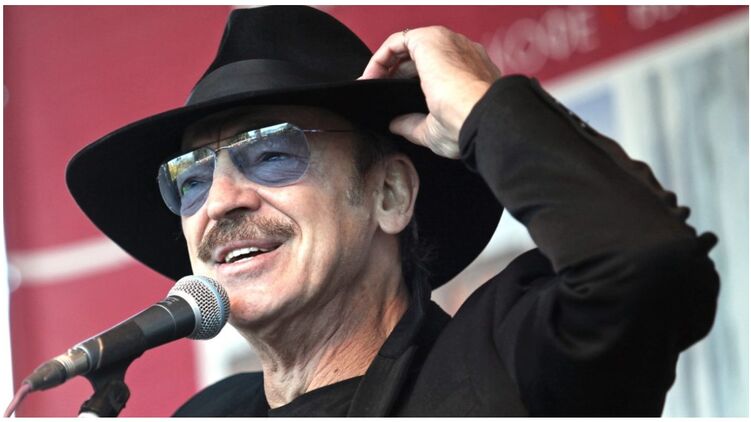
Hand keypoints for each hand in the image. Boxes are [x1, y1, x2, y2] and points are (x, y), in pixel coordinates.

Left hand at [360, 26, 500, 158]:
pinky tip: (370, 76)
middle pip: (420, 59)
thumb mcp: (436, 130)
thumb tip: (396, 125)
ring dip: (386, 65)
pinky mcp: (429, 38)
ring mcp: (447, 43)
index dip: (409, 84)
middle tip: (378, 94)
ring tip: (371, 85)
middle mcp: (461, 53)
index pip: (437, 71)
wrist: (479, 116)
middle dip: (396, 76)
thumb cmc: (467, 124)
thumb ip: (414, 125)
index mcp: (471, 72)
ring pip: (408, 47)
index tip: (393, 101)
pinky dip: (381, 57)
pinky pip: (397, 41)